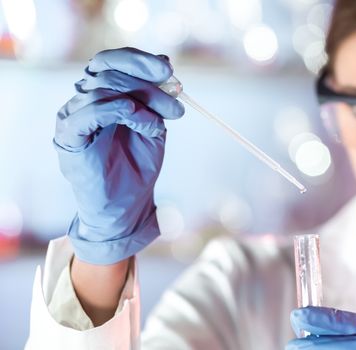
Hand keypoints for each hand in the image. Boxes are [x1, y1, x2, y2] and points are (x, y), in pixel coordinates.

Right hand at [54, 47, 184, 264]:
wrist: (126, 206)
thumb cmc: (138, 167)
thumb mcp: (154, 126)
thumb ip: (156, 98)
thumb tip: (167, 66)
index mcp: (103, 94)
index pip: (112, 61)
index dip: (139, 60)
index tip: (169, 69)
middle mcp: (84, 100)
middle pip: (107, 70)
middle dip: (146, 79)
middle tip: (175, 95)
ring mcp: (74, 116)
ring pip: (102, 87)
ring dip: (141, 98)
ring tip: (162, 121)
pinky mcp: (70, 136)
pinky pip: (90, 111)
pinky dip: (118, 109)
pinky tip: (140, 119)